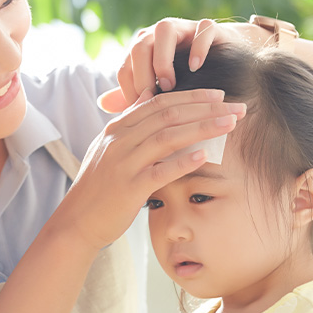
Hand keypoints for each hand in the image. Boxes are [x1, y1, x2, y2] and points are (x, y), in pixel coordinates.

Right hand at [55, 88, 246, 248]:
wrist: (77, 220)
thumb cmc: (98, 185)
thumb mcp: (109, 146)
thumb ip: (130, 120)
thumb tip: (148, 92)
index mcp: (117, 128)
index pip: (159, 102)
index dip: (191, 96)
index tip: (219, 94)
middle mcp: (120, 140)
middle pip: (168, 115)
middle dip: (206, 108)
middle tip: (236, 106)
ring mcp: (123, 163)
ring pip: (167, 137)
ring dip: (202, 128)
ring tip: (230, 124)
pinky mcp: (128, 188)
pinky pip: (159, 171)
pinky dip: (182, 162)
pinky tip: (203, 155)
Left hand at [98, 19, 260, 112]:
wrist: (223, 58)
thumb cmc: (184, 77)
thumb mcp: (157, 89)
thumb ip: (132, 94)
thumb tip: (102, 103)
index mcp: (142, 49)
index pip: (125, 67)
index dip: (129, 91)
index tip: (139, 114)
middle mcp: (158, 35)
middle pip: (139, 47)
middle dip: (142, 76)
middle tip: (152, 99)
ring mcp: (183, 27)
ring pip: (164, 31)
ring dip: (163, 60)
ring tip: (170, 86)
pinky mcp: (208, 27)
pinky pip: (201, 29)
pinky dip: (196, 47)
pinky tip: (195, 67)